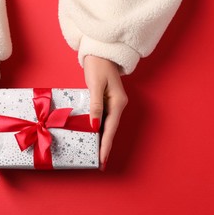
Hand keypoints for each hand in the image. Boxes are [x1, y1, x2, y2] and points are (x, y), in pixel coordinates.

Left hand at [84, 56, 127, 170]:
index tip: (102, 159)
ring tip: (98, 154)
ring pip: (108, 125)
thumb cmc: (98, 65)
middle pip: (111, 129)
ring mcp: (114, 103)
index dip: (106, 144)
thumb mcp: (95, 85)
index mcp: (118, 102)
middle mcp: (118, 104)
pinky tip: (96, 136)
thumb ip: (96, 105)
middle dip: (105, 146)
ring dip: (103, 139)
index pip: (111, 128)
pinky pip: (105, 118)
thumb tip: (95, 125)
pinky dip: (100, 129)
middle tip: (100, 163)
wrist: (101, 51)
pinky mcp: (108, 100)